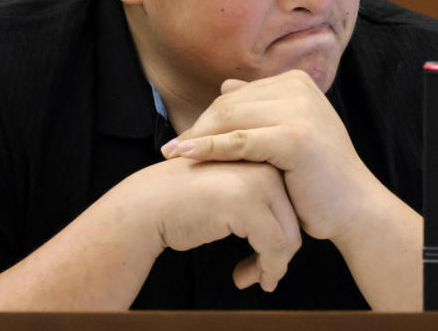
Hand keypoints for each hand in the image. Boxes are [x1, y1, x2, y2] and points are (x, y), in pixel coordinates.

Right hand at [122, 156, 300, 291]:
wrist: (145, 205)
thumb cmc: (180, 205)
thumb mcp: (227, 194)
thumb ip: (257, 202)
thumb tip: (289, 239)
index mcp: (260, 159)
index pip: (288, 205)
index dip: (280, 238)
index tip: (264, 260)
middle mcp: (264, 166)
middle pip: (292, 222)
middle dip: (278, 256)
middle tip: (259, 277)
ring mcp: (257, 183)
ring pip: (287, 237)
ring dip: (272, 267)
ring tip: (250, 279)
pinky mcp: (247, 204)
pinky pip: (274, 248)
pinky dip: (266, 270)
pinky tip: (242, 279)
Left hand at [160, 69, 379, 241]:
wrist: (353, 207)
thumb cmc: (318, 176)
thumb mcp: (289, 132)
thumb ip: (261, 108)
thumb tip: (226, 85)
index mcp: (297, 82)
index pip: (237, 95)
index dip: (207, 117)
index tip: (183, 138)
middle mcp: (299, 88)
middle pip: (230, 103)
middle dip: (198, 127)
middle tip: (170, 149)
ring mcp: (299, 110)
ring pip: (231, 119)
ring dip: (197, 137)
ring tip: (171, 154)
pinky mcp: (294, 137)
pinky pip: (239, 141)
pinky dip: (209, 148)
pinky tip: (186, 157)